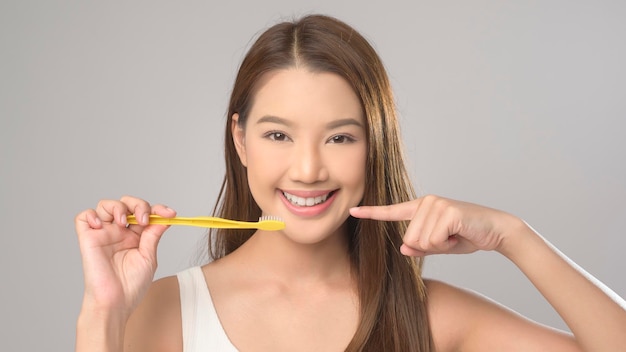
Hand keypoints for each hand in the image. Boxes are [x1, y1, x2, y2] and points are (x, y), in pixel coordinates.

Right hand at [75, 196, 175, 315]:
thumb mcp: (149, 256)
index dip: (157, 209)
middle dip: (138, 205)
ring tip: (124, 223)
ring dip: (118, 207)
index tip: (170, 213)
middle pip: (126, 203)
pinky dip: (91, 215)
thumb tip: (165, 217)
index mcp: (135, 236)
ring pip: (105, 205)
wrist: (117, 302)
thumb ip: (153, 235)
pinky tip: (101, 225)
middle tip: (144, 219)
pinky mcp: (88, 239)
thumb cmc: (131, 285)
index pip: (144, 212)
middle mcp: (119, 232)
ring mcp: (103, 234)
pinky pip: (83, 217)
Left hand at [349, 195, 523, 256]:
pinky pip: (435, 240)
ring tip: (455, 235)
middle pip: (409, 239)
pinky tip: (459, 235)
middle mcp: (426, 202)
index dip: (371, 213)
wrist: (496, 230)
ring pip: (421, 241)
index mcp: (421, 208)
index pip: (392, 211)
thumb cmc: (466, 236)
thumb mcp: (440, 245)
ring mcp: (436, 205)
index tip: (352, 211)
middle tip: (449, 238)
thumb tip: (403, 248)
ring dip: (440, 246)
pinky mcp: (447, 211)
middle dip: (429, 247)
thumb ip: (419, 246)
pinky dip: (447, 245)